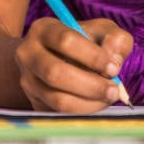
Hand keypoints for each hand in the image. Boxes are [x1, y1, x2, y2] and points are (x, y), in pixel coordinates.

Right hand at [14, 17, 132, 112]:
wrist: (58, 58)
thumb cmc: (85, 42)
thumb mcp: (102, 31)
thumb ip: (115, 39)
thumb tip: (114, 60)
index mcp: (44, 29)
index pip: (66, 41)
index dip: (93, 56)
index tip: (114, 68)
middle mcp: (28, 54)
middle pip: (56, 73)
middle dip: (91, 85)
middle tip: (114, 90)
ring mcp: (28, 81)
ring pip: (57, 99)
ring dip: (89, 102)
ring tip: (108, 97)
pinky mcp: (34, 103)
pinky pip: (59, 114)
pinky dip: (83, 112)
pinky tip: (96, 103)